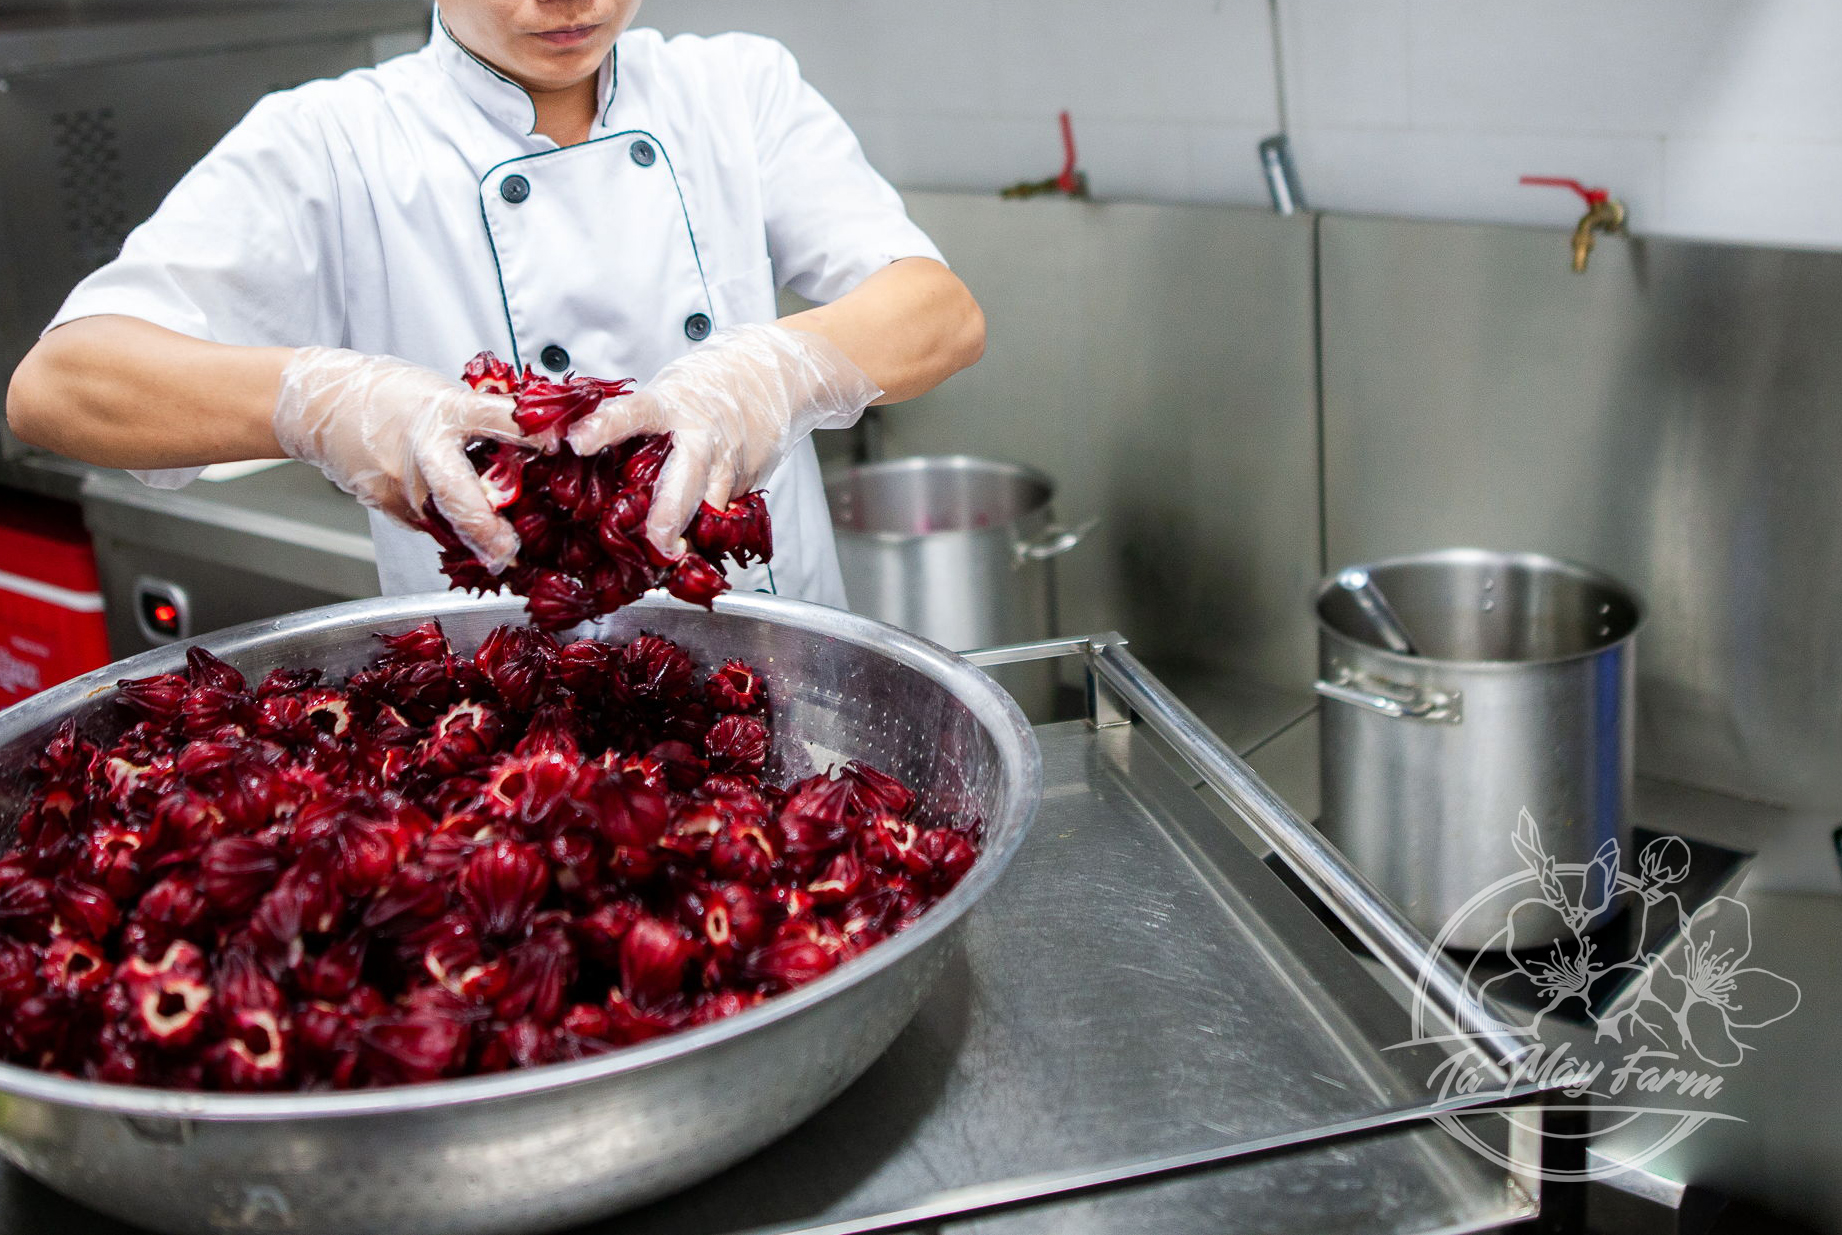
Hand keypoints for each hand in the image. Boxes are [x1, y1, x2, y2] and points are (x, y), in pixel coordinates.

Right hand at [273, 347, 522, 571]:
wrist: (321, 406)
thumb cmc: (387, 395)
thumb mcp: (441, 394)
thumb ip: (481, 419)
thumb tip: (531, 436)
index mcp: (443, 412)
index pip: (495, 419)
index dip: (529, 432)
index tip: (559, 444)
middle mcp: (421, 452)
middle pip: (459, 496)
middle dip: (487, 530)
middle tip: (510, 552)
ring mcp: (399, 485)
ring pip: (446, 520)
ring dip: (473, 534)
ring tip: (500, 545)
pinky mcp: (386, 506)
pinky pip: (428, 522)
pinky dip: (448, 524)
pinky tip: (457, 520)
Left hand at [565, 323, 880, 554]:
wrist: (777, 374)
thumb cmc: (710, 384)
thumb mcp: (669, 390)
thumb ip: (639, 424)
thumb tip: (582, 453)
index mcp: (671, 404)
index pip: (633, 413)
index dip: (604, 427)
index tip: (577, 442)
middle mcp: (702, 435)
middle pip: (685, 481)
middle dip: (669, 516)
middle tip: (658, 544)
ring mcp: (730, 460)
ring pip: (710, 508)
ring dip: (690, 532)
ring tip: (673, 553)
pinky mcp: (750, 479)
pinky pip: (725, 511)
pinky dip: (710, 523)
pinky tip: (700, 528)